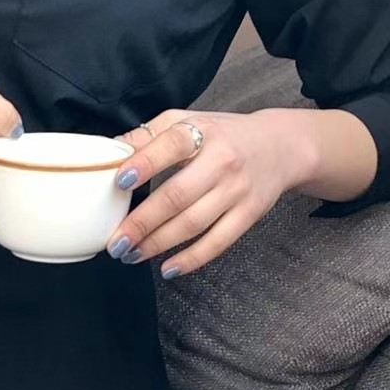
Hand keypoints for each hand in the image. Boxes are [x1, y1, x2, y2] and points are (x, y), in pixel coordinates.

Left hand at [106, 108, 322, 277]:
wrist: (280, 146)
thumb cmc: (222, 134)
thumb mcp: (187, 121)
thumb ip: (149, 135)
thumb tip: (110, 150)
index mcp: (202, 132)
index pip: (171, 146)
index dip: (145, 164)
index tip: (119, 181)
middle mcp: (222, 161)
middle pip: (178, 195)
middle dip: (142, 222)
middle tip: (115, 242)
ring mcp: (237, 190)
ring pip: (193, 223)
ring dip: (158, 243)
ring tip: (131, 254)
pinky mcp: (249, 214)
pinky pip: (218, 242)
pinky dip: (192, 259)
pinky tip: (168, 268)